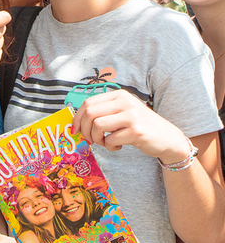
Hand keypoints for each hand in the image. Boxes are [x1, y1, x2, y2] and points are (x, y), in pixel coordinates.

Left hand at [72, 89, 189, 161]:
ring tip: (104, 143)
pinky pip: (111, 139)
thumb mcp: (123, 112)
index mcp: (119, 95)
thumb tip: (77, 121)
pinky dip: (109, 146)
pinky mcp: (136, 131)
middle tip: (89, 139)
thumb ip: (104, 112)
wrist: (168, 138)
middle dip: (84, 129)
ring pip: (98, 126)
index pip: (88, 102)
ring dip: (96, 139)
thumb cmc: (140, 126)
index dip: (77, 117)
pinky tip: (117, 147)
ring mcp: (131, 115)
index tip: (74, 129)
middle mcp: (125, 102)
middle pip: (90, 113)